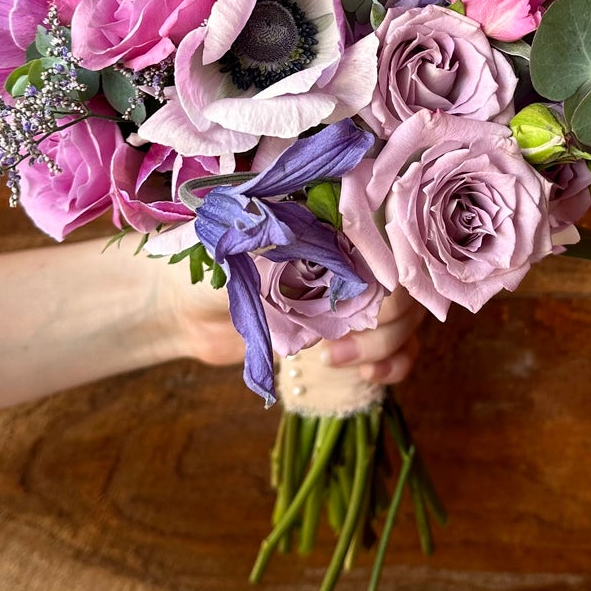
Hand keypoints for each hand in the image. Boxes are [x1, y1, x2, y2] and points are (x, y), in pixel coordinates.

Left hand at [147, 265, 428, 385]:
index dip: (396, 272)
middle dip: (387, 319)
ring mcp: (359, 289)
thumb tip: (344, 249)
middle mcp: (357, 248)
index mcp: (338, 214)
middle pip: (410, 282)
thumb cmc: (207, 267)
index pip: (398, 238)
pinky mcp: (352, 327)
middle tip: (339, 341)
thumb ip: (295, 245)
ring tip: (336, 360)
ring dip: (387, 345)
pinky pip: (398, 346)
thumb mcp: (250, 250)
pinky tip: (370, 376)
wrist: (179, 308)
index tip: (374, 298)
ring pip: (410, 317)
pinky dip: (393, 363)